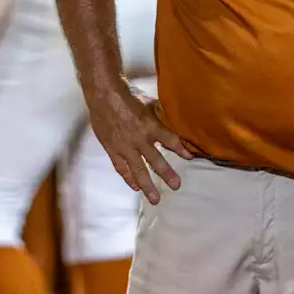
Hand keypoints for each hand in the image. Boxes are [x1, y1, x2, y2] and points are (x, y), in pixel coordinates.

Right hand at [87, 85, 192, 204]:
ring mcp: (125, 147)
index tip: (190, 157)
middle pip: (156, 161)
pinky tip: (135, 187)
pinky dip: (128, 178)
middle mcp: (140, 139)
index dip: (181, 149)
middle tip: (176, 186)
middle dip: (167, 174)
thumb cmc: (127, 95)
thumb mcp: (149, 102)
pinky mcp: (112, 149)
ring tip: (155, 198)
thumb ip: (159, 113)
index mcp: (151, 126)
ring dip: (147, 185)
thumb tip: (171, 118)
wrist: (104, 94)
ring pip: (138, 170)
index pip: (170, 141)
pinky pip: (121, 168)